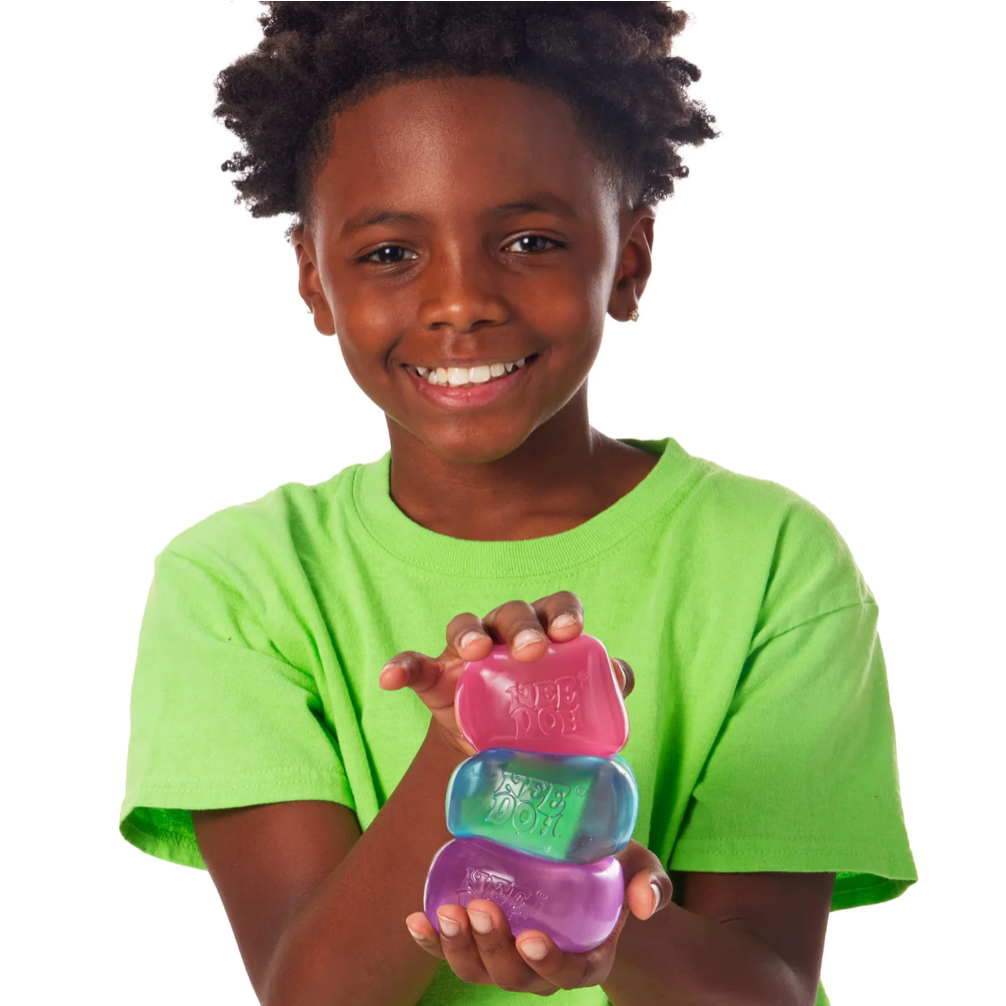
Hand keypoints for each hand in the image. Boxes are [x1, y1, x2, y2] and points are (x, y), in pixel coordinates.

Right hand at [378, 591, 633, 758]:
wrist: (496, 753)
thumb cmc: (542, 716)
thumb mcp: (573, 708)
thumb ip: (602, 692)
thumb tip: (620, 676)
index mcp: (543, 633)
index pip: (554, 607)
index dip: (562, 612)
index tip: (570, 632)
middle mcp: (503, 633)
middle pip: (511, 613)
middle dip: (521, 626)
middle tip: (532, 651)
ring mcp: (465, 654)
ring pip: (464, 626)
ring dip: (468, 632)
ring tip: (472, 650)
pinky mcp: (434, 677)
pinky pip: (415, 665)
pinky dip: (402, 666)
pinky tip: (390, 677)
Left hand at [404, 839, 669, 993]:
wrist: (585, 865)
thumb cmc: (615, 870)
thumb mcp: (642, 869)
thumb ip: (651, 884)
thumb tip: (643, 902)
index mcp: (588, 958)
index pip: (568, 974)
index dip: (549, 964)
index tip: (531, 938)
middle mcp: (543, 967)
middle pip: (513, 976)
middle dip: (493, 948)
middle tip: (481, 908)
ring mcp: (508, 957)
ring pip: (479, 971)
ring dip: (458, 947)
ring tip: (447, 911)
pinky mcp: (481, 939)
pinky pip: (452, 951)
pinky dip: (431, 942)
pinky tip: (415, 920)